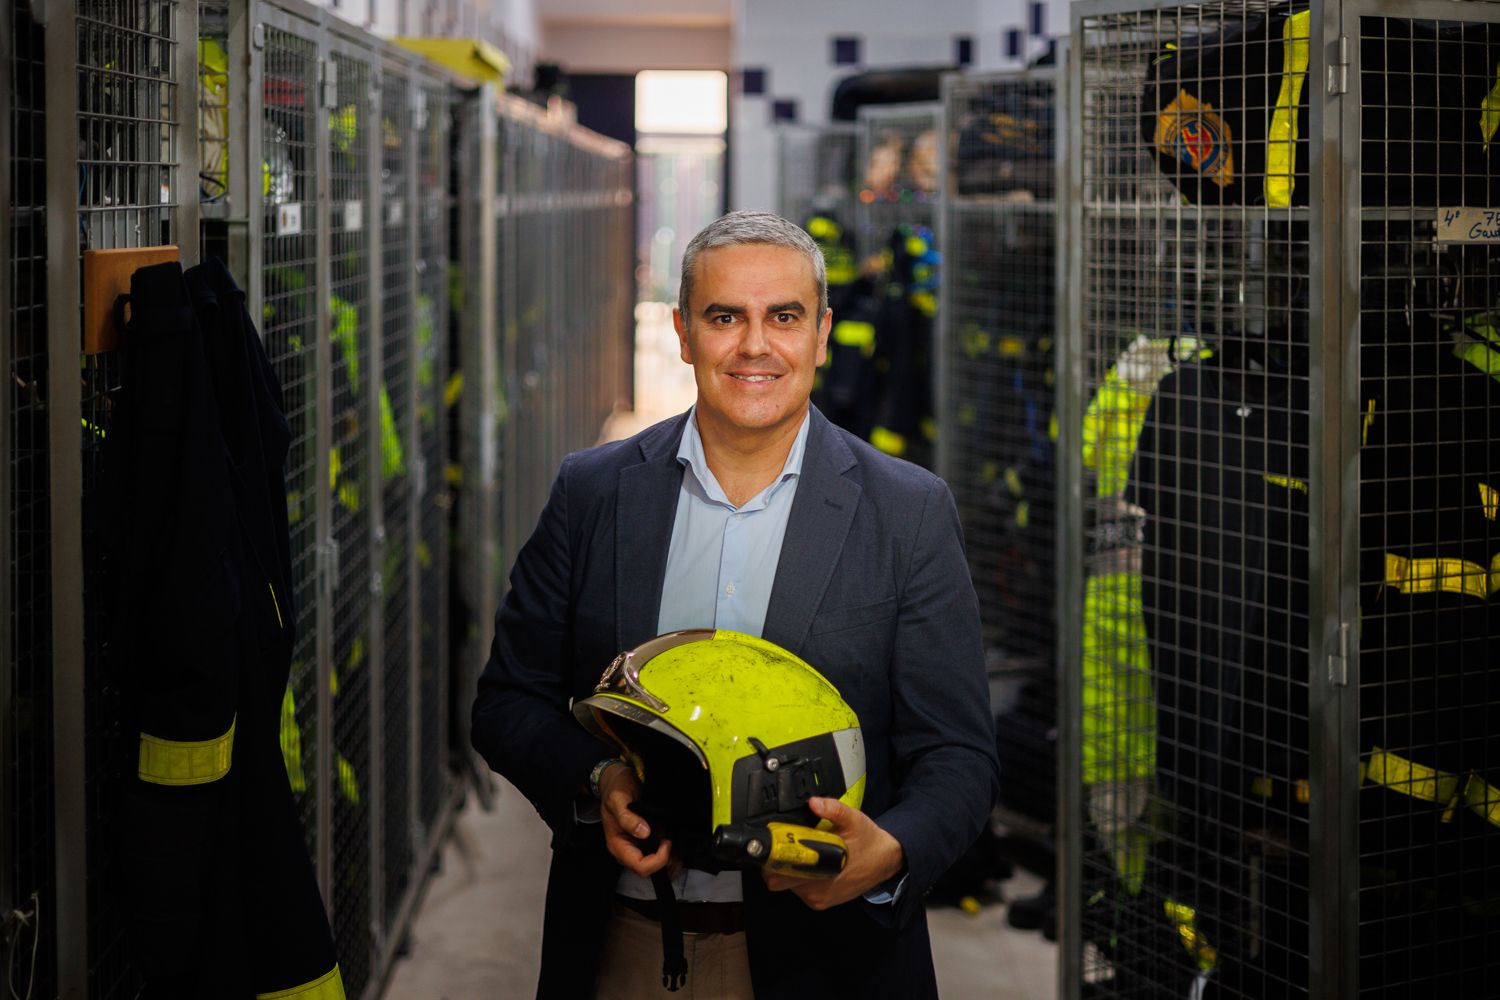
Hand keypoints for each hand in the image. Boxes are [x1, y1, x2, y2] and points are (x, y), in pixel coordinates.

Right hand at [598, 762, 672, 877]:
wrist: (616, 781)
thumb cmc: (615, 790)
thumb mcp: (618, 800)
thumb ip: (628, 817)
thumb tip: (643, 832)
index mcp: (618, 845)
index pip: (640, 866)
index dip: (657, 859)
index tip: (666, 841)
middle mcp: (628, 849)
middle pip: (649, 870)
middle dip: (666, 860)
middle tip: (672, 841)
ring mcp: (637, 846)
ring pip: (656, 865)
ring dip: (670, 857)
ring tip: (675, 840)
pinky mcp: (645, 840)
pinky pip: (658, 853)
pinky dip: (670, 850)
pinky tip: (673, 836)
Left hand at [762, 797, 904, 910]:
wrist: (886, 861)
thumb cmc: (868, 841)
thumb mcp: (853, 819)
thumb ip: (832, 809)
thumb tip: (813, 802)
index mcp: (819, 872)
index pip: (777, 875)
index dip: (771, 859)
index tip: (775, 843)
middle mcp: (815, 891)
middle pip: (777, 881)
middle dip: (776, 864)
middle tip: (786, 845)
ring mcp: (817, 899)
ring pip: (788, 886)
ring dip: (789, 870)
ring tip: (802, 852)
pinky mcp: (821, 902)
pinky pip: (799, 891)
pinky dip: (800, 878)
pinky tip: (811, 863)